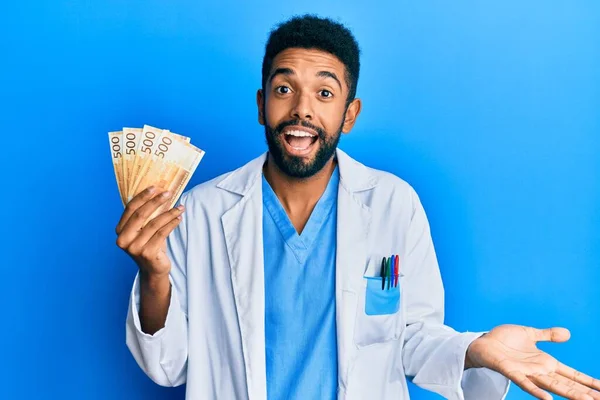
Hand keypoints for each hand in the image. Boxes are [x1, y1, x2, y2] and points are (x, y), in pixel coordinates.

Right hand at [115, 186, 183, 278]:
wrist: (154, 269)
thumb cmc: (149, 245)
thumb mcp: (144, 230)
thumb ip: (145, 216)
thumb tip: (159, 193)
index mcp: (120, 230)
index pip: (130, 208)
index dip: (142, 197)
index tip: (155, 187)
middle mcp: (124, 239)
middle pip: (141, 214)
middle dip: (156, 202)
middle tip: (169, 193)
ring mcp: (134, 248)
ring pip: (154, 224)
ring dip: (169, 213)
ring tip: (180, 207)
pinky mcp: (147, 253)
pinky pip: (162, 233)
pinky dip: (171, 224)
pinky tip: (178, 218)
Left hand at [466, 324, 599, 399]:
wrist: (482, 342)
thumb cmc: (504, 340)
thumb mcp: (529, 334)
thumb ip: (548, 335)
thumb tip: (568, 333)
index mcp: (545, 363)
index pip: (572, 374)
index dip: (589, 382)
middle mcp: (539, 371)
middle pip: (567, 384)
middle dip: (585, 393)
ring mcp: (526, 372)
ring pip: (551, 386)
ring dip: (568, 394)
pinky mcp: (511, 371)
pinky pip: (525, 383)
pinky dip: (536, 391)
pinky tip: (548, 399)